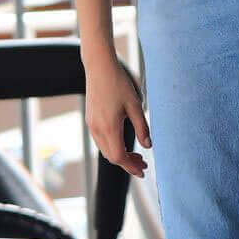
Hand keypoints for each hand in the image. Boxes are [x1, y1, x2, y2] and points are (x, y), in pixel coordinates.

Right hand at [84, 57, 151, 176]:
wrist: (99, 67)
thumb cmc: (119, 83)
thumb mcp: (135, 105)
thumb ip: (142, 128)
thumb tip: (148, 146)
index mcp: (109, 127)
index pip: (119, 157)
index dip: (131, 167)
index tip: (143, 171)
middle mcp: (97, 129)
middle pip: (111, 157)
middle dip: (127, 163)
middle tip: (143, 164)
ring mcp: (91, 125)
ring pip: (105, 150)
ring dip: (120, 155)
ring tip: (136, 154)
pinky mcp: (90, 120)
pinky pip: (101, 141)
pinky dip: (113, 147)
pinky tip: (124, 142)